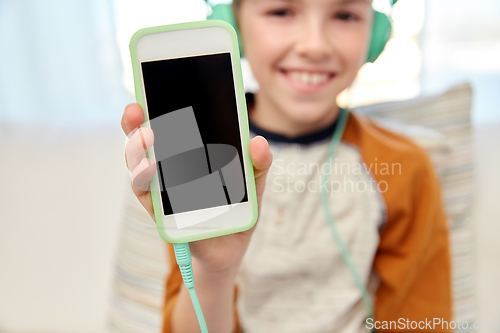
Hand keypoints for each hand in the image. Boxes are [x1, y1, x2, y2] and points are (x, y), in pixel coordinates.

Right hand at [121, 103, 272, 272]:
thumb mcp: (254, 182)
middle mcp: (170, 167)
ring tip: (144, 136)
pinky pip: (146, 195)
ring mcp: (162, 189)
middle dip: (136, 123)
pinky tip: (149, 169)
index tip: (154, 90)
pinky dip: (144, 181)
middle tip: (137, 110)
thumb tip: (257, 141)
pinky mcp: (160, 212)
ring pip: (139, 165)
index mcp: (190, 153)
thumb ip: (258, 162)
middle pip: (145, 141)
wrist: (231, 245)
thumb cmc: (239, 208)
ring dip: (137, 150)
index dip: (157, 106)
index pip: (169, 124)